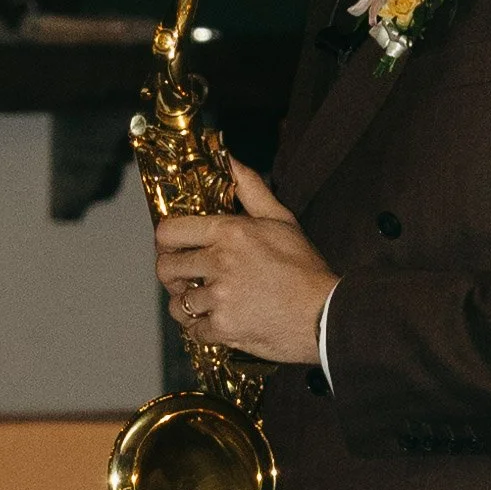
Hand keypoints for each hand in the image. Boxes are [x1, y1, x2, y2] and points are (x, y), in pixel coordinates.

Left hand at [159, 162, 337, 364]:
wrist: (325, 315)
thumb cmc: (304, 268)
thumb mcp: (280, 219)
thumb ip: (249, 188)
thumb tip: (228, 159)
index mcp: (230, 233)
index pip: (170, 232)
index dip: (165, 241)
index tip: (172, 247)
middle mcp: (220, 263)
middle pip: (165, 268)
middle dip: (171, 274)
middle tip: (184, 278)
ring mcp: (220, 297)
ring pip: (177, 303)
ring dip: (187, 304)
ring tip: (204, 302)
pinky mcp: (223, 327)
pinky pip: (192, 330)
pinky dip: (200, 329)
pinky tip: (215, 321)